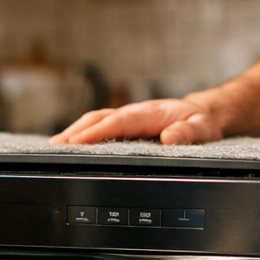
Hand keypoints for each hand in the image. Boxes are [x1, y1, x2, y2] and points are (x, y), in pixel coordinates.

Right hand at [50, 99, 223, 145]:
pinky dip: (83, 133)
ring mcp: (128, 117)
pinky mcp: (126, 124)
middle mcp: (135, 112)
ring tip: (55, 147)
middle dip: (75, 131)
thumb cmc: (201, 123)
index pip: (118, 122)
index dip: (96, 131)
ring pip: (96, 120)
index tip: (77, 141)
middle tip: (55, 147)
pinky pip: (100, 125)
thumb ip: (188, 134)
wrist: (204, 114)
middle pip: (98, 118)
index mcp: (149, 113)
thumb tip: (170, 138)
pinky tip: (71, 144)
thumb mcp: (203, 129)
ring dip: (75, 132)